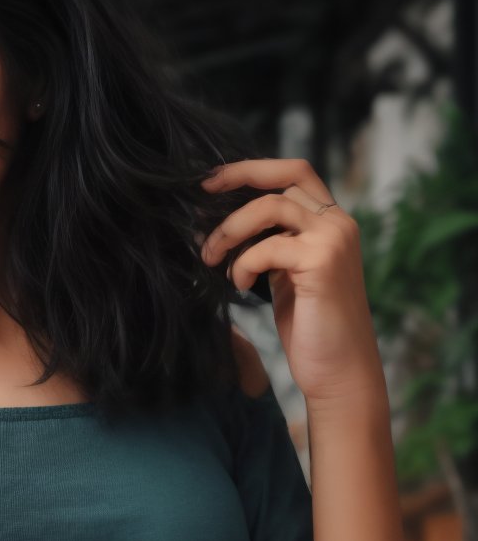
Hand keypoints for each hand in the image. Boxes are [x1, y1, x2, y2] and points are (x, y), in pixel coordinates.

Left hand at [199, 157, 384, 402]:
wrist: (340, 372)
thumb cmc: (311, 330)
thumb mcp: (287, 278)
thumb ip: (272, 246)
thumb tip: (224, 227)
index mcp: (331, 223)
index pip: (294, 172)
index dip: (252, 169)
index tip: (212, 182)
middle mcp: (338, 223)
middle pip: (286, 174)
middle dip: (237, 178)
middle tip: (201, 196)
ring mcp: (333, 239)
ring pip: (270, 206)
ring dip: (230, 229)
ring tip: (210, 258)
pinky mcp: (322, 262)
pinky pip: (266, 247)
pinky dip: (243, 264)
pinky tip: (240, 286)